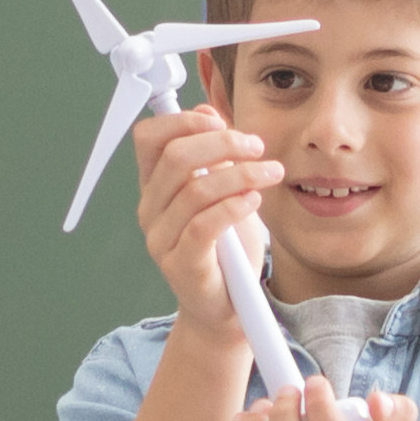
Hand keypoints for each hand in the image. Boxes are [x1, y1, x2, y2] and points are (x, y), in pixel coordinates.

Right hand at [131, 103, 289, 357]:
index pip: (149, 139)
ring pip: (195, 190)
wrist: (228, 309)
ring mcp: (162, 239)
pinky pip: (204, 225)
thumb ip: (214, 157)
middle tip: (257, 146)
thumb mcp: (224, 194)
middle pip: (176, 158)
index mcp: (155, 187)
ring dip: (240, 174)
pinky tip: (255, 200)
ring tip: (270, 172)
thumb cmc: (227, 252)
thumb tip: (208, 112)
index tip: (219, 120)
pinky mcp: (182, 264)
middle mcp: (151, 210)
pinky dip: (234, 206)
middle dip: (222, 142)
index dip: (181, 120)